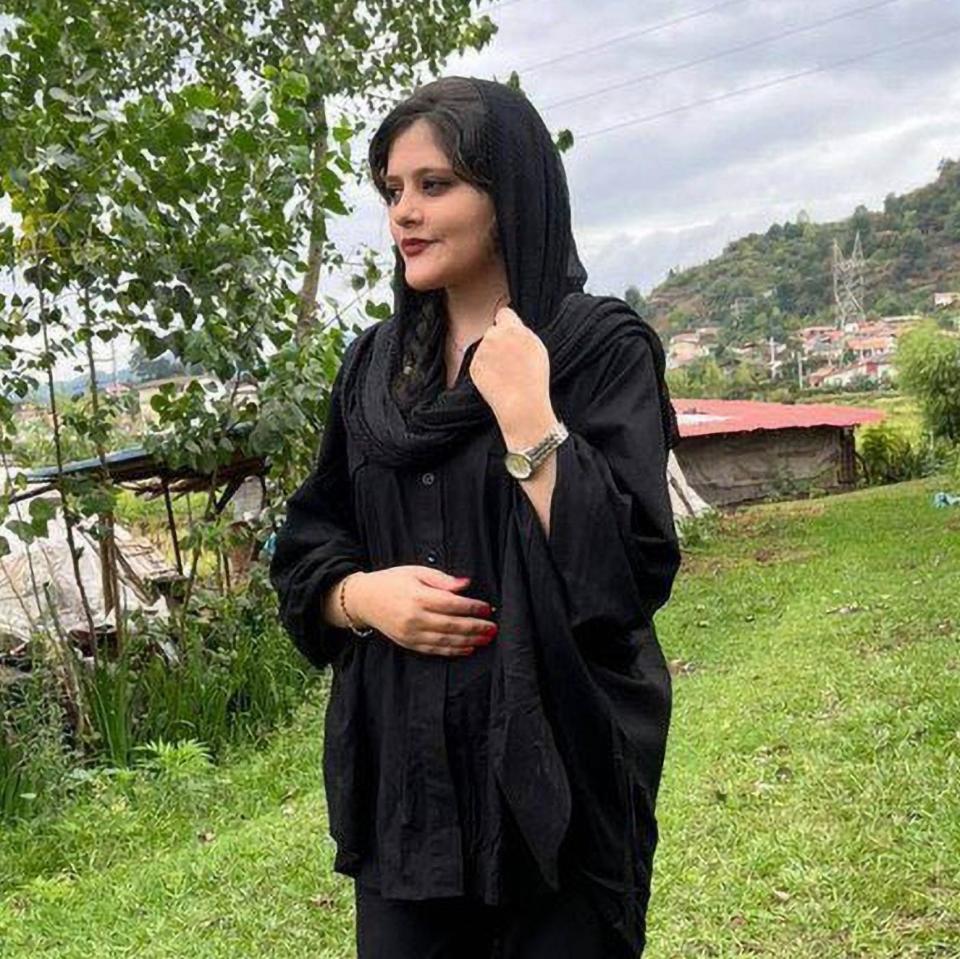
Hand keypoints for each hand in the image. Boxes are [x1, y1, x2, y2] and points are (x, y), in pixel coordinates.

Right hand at [351, 567, 497, 656]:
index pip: (452, 604)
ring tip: (486, 639)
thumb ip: (442, 580)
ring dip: (469, 641)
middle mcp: (414, 618)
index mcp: (417, 597)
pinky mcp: (408, 643)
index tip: (487, 608)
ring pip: (446, 641)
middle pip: (452, 625)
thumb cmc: (392, 581)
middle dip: (475, 627)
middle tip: (493, 627)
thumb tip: (466, 584)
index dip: (472, 607)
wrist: (364, 600)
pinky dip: (453, 651)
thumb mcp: (416, 572)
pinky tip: (467, 648)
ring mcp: (411, 633)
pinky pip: (434, 650)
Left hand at [469, 305, 551, 434]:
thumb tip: (513, 325)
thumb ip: (522, 332)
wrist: (521, 403)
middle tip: (510, 359)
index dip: (507, 323)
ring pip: (485, 348)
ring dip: (492, 356)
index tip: (510, 333)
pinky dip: (486, 370)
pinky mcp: (474, 366)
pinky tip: (498, 380)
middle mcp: (493, 336)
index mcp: (511, 329)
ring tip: (506, 373)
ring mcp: (481, 352)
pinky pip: (479, 363)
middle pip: (493, 331)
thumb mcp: (537, 347)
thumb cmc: (534, 377)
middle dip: (499, 340)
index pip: (503, 313)